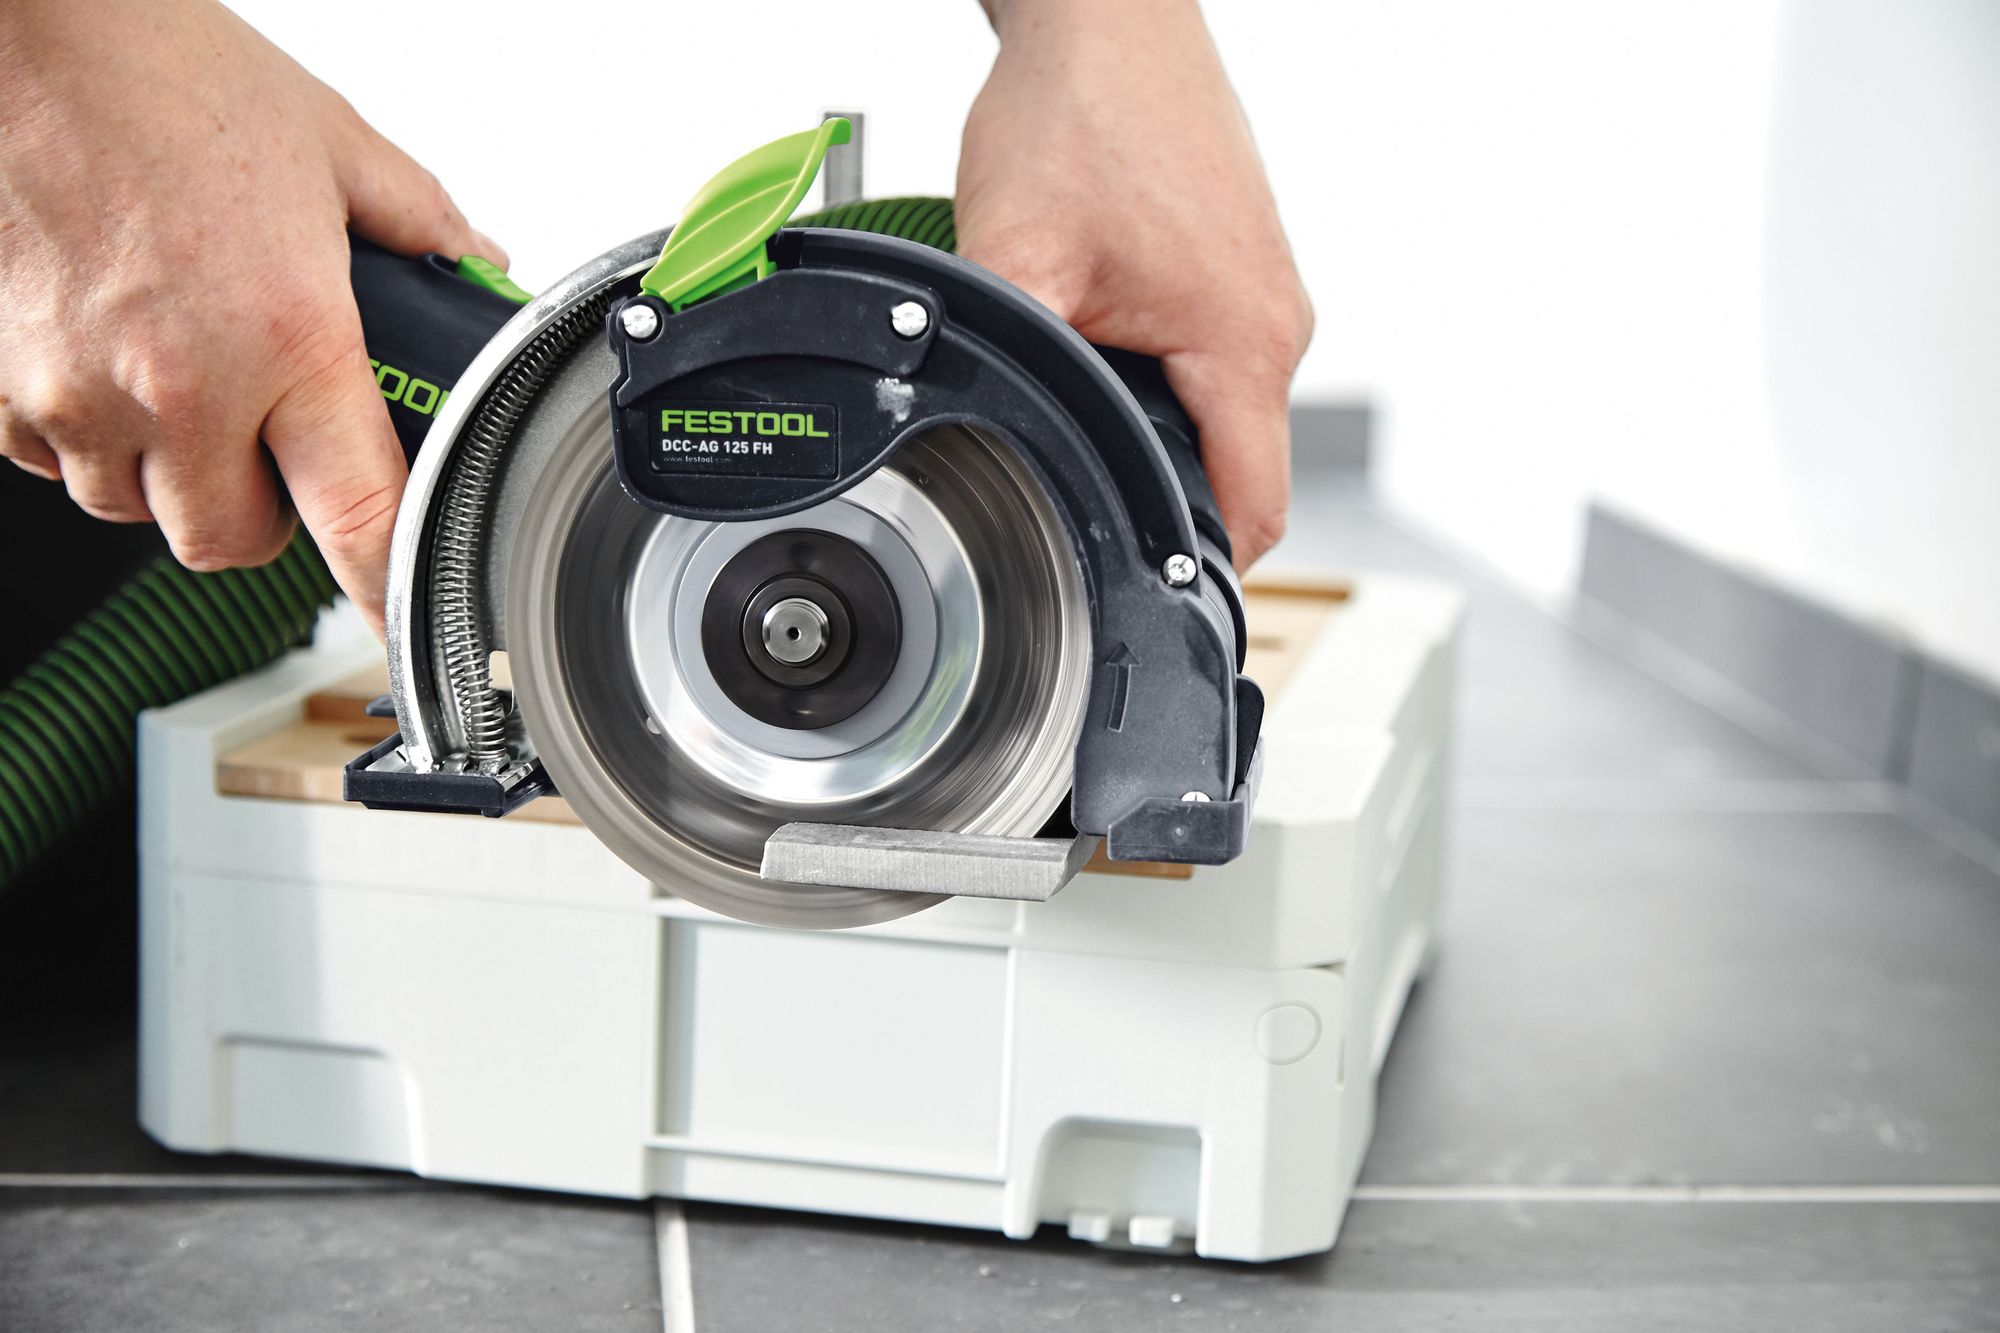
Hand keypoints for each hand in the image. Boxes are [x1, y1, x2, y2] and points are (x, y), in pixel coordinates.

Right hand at [0, 0, 503, 632]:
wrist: (15, 28)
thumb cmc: (155, 72)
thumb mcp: (328, 141)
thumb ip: (416, 221)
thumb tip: (471, 261)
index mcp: (287, 336)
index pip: (358, 519)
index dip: (392, 592)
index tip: (410, 623)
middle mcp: (180, 383)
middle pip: (232, 544)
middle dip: (265, 519)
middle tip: (277, 452)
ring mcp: (77, 389)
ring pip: (134, 512)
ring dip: (170, 477)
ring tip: (186, 388)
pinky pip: (49, 464)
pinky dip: (84, 438)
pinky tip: (107, 364)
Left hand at [958, 0, 1311, 568]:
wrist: (1108, 14)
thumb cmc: (1081, 113)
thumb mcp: (1013, 260)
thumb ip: (1010, 371)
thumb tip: (978, 446)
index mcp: (1244, 342)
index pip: (1254, 514)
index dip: (1196, 570)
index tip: (1139, 592)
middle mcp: (1275, 322)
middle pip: (1233, 469)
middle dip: (1153, 488)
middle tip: (1071, 482)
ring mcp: (1265, 291)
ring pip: (1215, 412)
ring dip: (1149, 422)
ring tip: (1077, 390)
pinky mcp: (1240, 265)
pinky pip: (1208, 355)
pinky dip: (1155, 368)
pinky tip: (1097, 334)